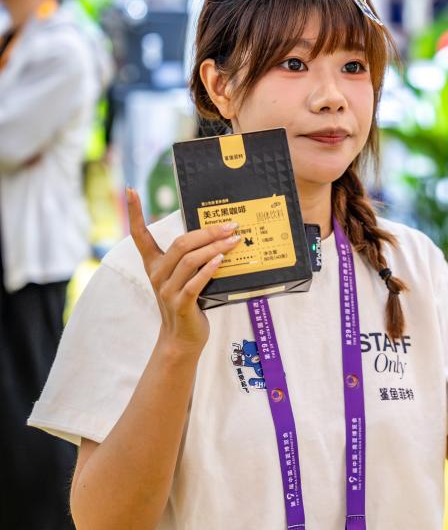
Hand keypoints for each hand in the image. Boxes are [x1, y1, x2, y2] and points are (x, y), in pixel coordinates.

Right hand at [127, 188, 239, 355]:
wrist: (182, 340)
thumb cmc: (188, 303)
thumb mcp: (184, 277)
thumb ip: (192, 258)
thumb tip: (217, 234)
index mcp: (155, 266)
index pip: (139, 235)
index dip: (134, 213)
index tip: (130, 190)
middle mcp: (158, 276)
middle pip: (180, 244)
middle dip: (207, 232)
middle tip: (230, 225)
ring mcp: (168, 291)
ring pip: (189, 261)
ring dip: (214, 247)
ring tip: (234, 240)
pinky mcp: (181, 305)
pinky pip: (195, 283)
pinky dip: (209, 269)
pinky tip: (222, 259)